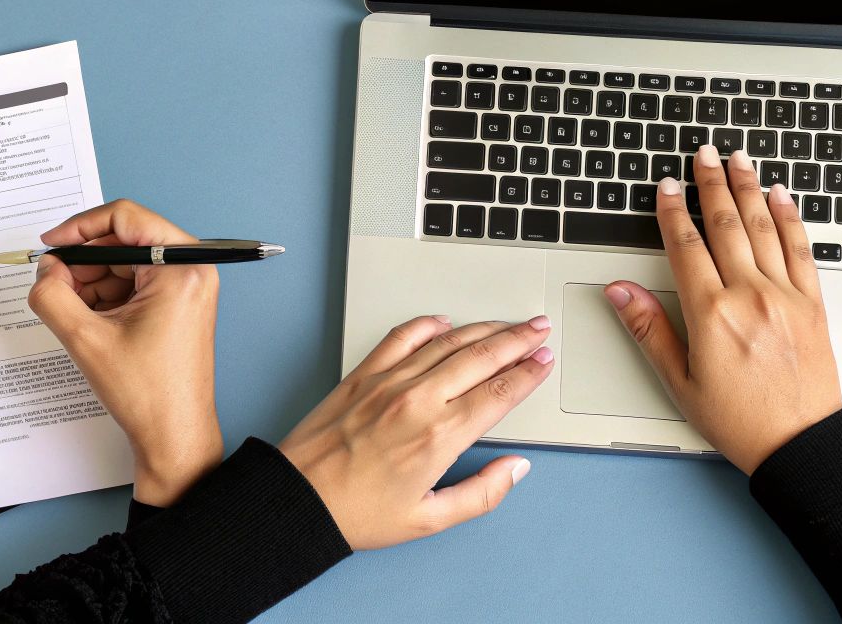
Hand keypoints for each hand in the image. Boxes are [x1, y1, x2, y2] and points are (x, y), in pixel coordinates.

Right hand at [27, 200, 221, 505]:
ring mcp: (186, 287)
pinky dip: (105, 296)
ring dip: (91, 282)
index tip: (50, 245)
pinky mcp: (177, 304)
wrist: (174, 436)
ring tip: (71, 313)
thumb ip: (53, 296)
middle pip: (124, 240)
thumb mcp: (86, 340)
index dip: (80, 228)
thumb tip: (44, 269)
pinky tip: (88, 322)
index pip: (125, 217)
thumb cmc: (147, 393)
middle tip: (52, 286)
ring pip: (125, 264)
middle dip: (83, 262)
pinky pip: (133, 283)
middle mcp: (191, 269)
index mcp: (181, 268)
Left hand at [278, 315, 552, 549]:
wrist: (297, 497)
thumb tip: (515, 469)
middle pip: (482, 357)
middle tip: (539, 330)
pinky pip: (402, 337)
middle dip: (517, 340)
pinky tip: (444, 321)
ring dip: (484, 329)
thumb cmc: (357, 513)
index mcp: (440, 437)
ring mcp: (390, 382)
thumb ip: (481, 494)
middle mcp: (419, 401)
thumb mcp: (429, 520)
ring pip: (448, 342)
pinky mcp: (364, 374)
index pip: (499, 392)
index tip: (544, 362)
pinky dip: (427, 324)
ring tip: (507, 323)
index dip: (528, 373)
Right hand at [605, 146, 841, 474]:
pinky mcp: (813, 304)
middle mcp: (750, 296)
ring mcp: (785, 296)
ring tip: (739, 160)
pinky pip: (800, 249)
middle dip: (712, 184)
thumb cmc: (741, 422)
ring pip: (764, 227)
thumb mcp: (680, 382)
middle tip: (703, 155)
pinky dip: (789, 218)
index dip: (673, 212)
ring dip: (749, 188)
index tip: (667, 187)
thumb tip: (620, 292)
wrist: (802, 444)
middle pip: (726, 225)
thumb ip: (650, 330)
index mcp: (711, 315)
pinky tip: (781, 198)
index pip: (686, 247)